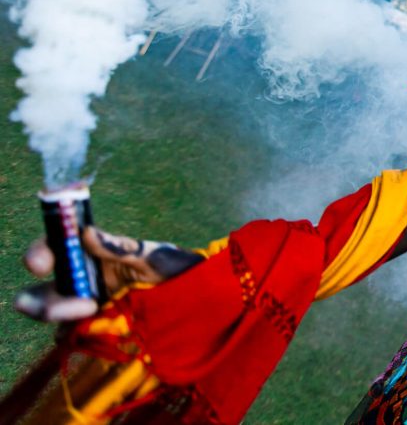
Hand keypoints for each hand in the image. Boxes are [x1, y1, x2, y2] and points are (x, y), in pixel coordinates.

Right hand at [14, 227, 202, 321]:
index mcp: (95, 254)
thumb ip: (119, 248)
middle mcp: (86, 280)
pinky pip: (72, 336)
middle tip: (74, 300)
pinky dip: (72, 334)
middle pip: (46, 289)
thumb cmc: (179, 269)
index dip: (41, 253)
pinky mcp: (98, 331)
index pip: (56, 250)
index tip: (40, 263)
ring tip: (88, 310)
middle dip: (42, 298)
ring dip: (59, 313)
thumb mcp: (152, 256)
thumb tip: (85, 233)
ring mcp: (90, 307)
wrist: (203, 299)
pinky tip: (89, 329)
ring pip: (55, 313)